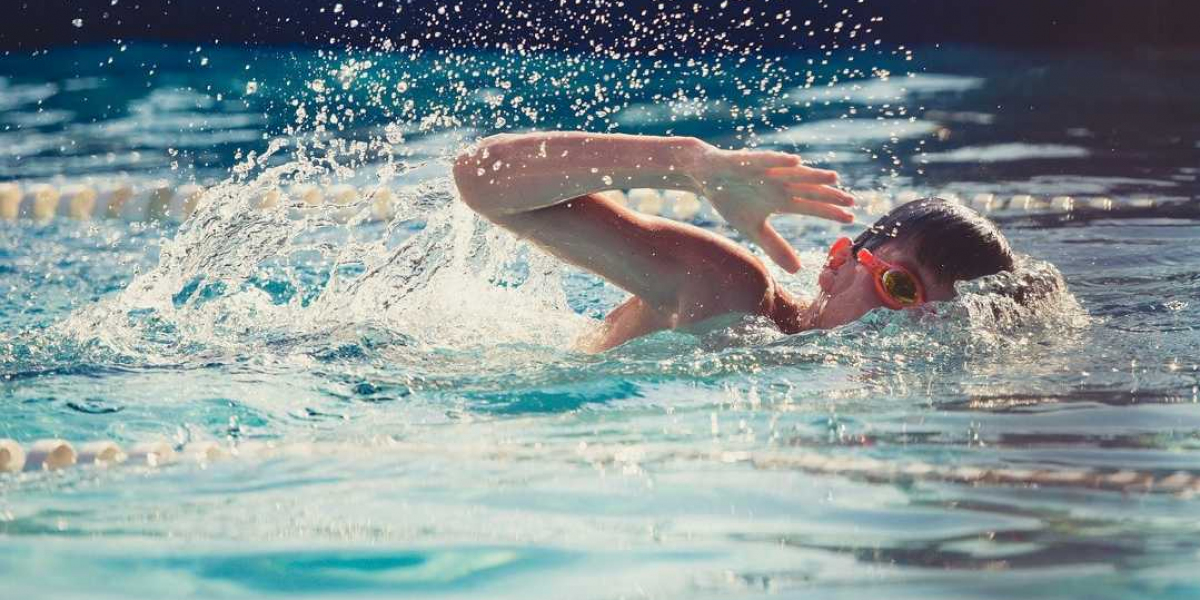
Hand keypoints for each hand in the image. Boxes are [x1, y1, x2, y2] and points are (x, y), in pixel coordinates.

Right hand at [690, 146, 854, 272]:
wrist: (706, 177)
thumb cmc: (731, 199)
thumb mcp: (753, 229)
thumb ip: (775, 246)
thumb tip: (797, 270)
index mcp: (781, 200)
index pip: (811, 206)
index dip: (830, 212)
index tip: (850, 219)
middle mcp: (779, 184)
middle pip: (808, 190)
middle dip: (829, 195)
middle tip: (852, 201)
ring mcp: (767, 171)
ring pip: (794, 173)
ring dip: (812, 175)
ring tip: (833, 179)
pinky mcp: (749, 161)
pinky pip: (767, 160)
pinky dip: (780, 160)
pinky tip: (795, 161)